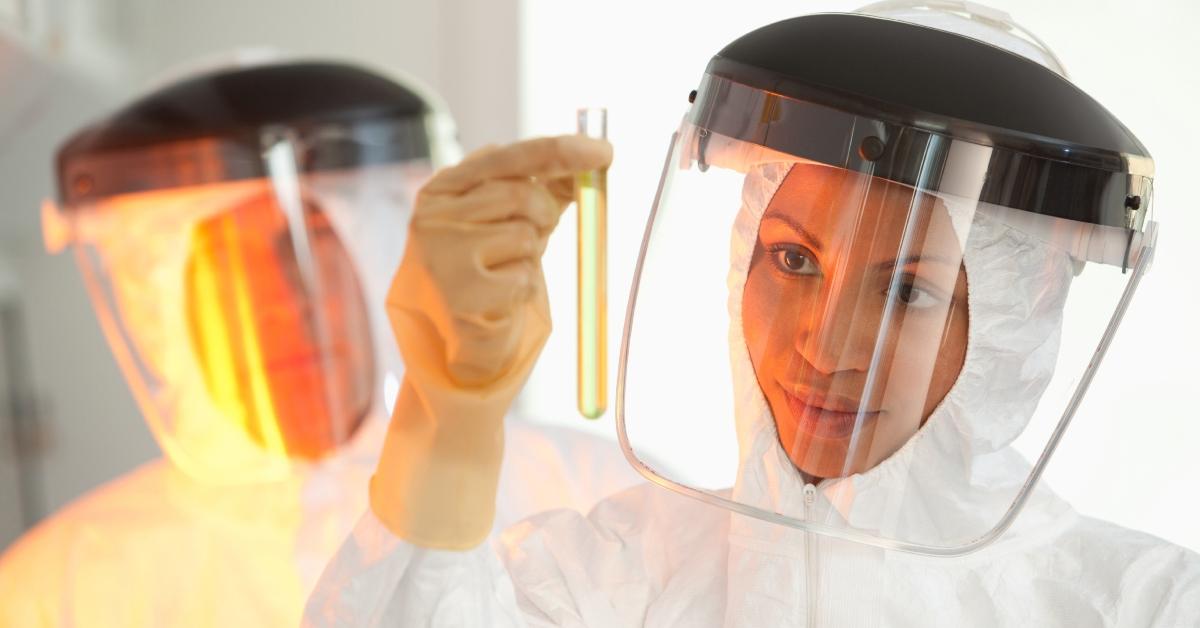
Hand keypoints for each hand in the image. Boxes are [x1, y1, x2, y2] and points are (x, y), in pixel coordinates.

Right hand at [388, 135, 611, 388]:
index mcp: (442, 189)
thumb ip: (541, 188)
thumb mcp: (506, 221)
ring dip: (531, 256)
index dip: (560, 151)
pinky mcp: (462, 295)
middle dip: (544, 216)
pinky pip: (524, 276)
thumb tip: (593, 156)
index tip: (604, 151)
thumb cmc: (486, 269)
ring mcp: (442, 256)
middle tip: (539, 235)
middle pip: (520, 195)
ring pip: (524, 235)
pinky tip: (501, 299)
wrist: (456, 337)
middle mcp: (432, 216)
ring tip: (507, 271)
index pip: (508, 156)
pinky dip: (525, 287)